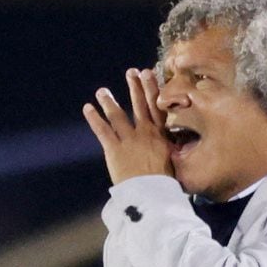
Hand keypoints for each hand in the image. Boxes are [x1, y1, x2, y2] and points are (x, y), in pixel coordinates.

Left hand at [82, 68, 172, 185]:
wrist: (152, 194)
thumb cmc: (166, 185)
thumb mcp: (175, 164)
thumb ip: (173, 151)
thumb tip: (178, 144)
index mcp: (162, 137)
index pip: (157, 108)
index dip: (152, 90)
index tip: (149, 74)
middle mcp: (145, 133)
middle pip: (139, 105)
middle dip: (135, 87)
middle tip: (131, 72)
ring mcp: (129, 140)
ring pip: (117, 115)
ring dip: (109, 101)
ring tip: (102, 91)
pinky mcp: (114, 149)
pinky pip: (102, 130)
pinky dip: (94, 119)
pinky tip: (87, 108)